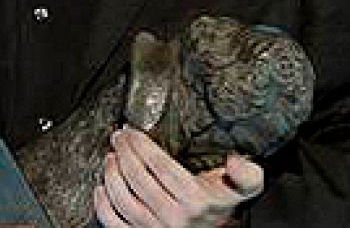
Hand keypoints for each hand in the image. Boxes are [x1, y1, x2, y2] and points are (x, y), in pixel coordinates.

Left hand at [94, 127, 263, 227]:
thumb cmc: (220, 207)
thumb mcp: (243, 189)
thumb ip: (248, 174)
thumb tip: (235, 160)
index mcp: (195, 199)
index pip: (160, 165)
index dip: (142, 145)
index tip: (132, 131)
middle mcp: (173, 217)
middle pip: (138, 178)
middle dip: (124, 152)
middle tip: (119, 137)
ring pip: (122, 199)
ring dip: (111, 174)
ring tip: (111, 157)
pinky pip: (113, 222)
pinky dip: (102, 205)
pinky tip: (101, 188)